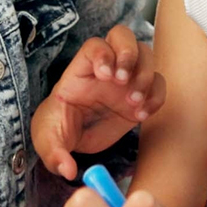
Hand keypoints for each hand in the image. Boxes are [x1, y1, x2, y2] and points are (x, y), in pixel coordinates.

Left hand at [30, 26, 164, 177]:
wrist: (74, 138)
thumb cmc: (58, 130)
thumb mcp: (48, 141)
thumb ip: (55, 154)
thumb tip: (68, 171)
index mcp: (80, 71)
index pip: (95, 46)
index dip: (103, 54)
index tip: (105, 76)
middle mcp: (106, 69)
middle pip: (123, 36)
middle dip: (129, 53)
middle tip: (123, 81)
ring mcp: (126, 80)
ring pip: (146, 56)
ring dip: (146, 75)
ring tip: (134, 103)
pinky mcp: (140, 96)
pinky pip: (158, 85)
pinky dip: (156, 96)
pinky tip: (143, 114)